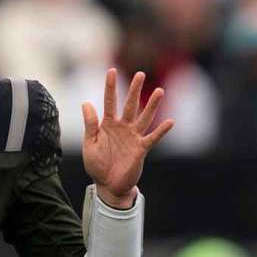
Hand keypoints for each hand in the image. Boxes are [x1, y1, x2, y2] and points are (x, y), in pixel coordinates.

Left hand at [82, 69, 172, 208]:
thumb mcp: (89, 144)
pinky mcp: (141, 149)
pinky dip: (161, 130)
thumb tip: (86, 103)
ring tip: (160, 90)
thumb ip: (89, 124)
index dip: (111, 87)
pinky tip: (170, 122)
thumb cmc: (97, 165)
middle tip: (140, 74)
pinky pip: (153, 138)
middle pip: (130, 105)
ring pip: (144, 117)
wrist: (107, 185)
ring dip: (152, 105)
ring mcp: (133, 137)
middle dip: (135, 90)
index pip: (109, 102)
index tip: (112, 71)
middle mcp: (122, 127)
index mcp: (107, 125)